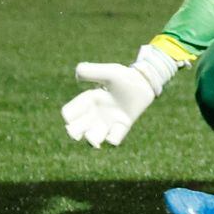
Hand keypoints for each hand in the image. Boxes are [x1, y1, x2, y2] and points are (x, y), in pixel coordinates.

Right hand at [62, 43, 180, 147]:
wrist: (145, 83)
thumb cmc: (125, 77)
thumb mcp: (109, 73)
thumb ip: (92, 72)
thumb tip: (76, 74)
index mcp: (88, 101)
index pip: (70, 113)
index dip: (69, 115)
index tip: (71, 115)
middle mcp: (95, 114)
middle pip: (76, 129)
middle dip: (75, 132)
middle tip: (77, 134)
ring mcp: (109, 122)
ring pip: (93, 138)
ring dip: (92, 139)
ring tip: (95, 141)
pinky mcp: (122, 126)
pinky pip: (114, 139)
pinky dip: (112, 139)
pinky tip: (112, 135)